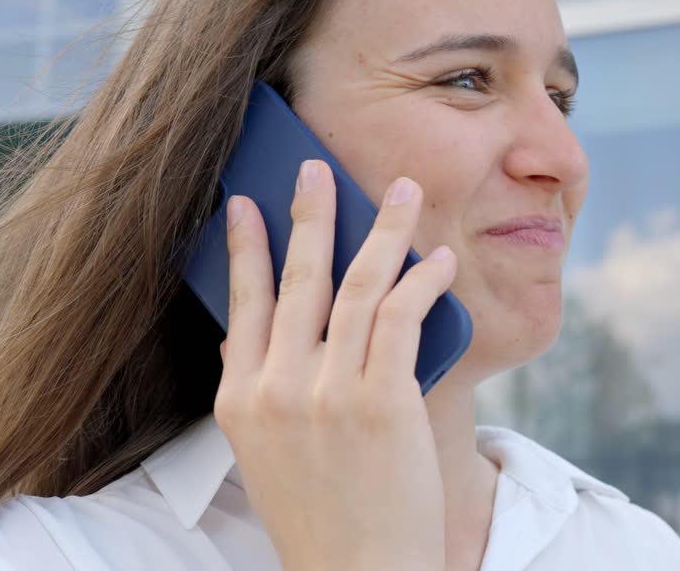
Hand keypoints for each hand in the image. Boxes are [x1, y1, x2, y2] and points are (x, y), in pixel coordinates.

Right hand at [214, 160, 454, 570]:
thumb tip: (255, 328)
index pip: (240, 303)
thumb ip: (260, 390)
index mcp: (239, 399)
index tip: (242, 202)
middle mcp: (277, 389)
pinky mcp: (382, 402)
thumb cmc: (320, 512)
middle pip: (297, 279)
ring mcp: (328, 394)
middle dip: (310, 214)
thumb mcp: (265, 453)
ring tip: (402, 193)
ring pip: (357, 286)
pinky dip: (423, 280)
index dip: (243, 247)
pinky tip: (439, 259)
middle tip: (316, 167)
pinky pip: (403, 318)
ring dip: (383, 231)